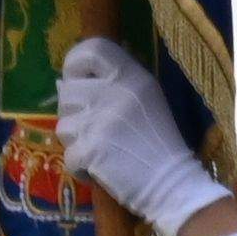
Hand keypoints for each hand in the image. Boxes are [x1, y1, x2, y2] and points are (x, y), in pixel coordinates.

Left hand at [52, 40, 233, 235]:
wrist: (173, 184)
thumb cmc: (160, 142)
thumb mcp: (146, 99)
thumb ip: (113, 83)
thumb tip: (64, 82)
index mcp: (131, 76)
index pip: (91, 50)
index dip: (75, 63)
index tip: (79, 80)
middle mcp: (114, 92)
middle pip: (66, 91)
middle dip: (75, 113)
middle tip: (99, 129)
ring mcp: (100, 121)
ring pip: (63, 125)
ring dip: (77, 141)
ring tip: (103, 149)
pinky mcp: (91, 150)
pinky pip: (68, 156)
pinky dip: (81, 168)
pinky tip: (102, 168)